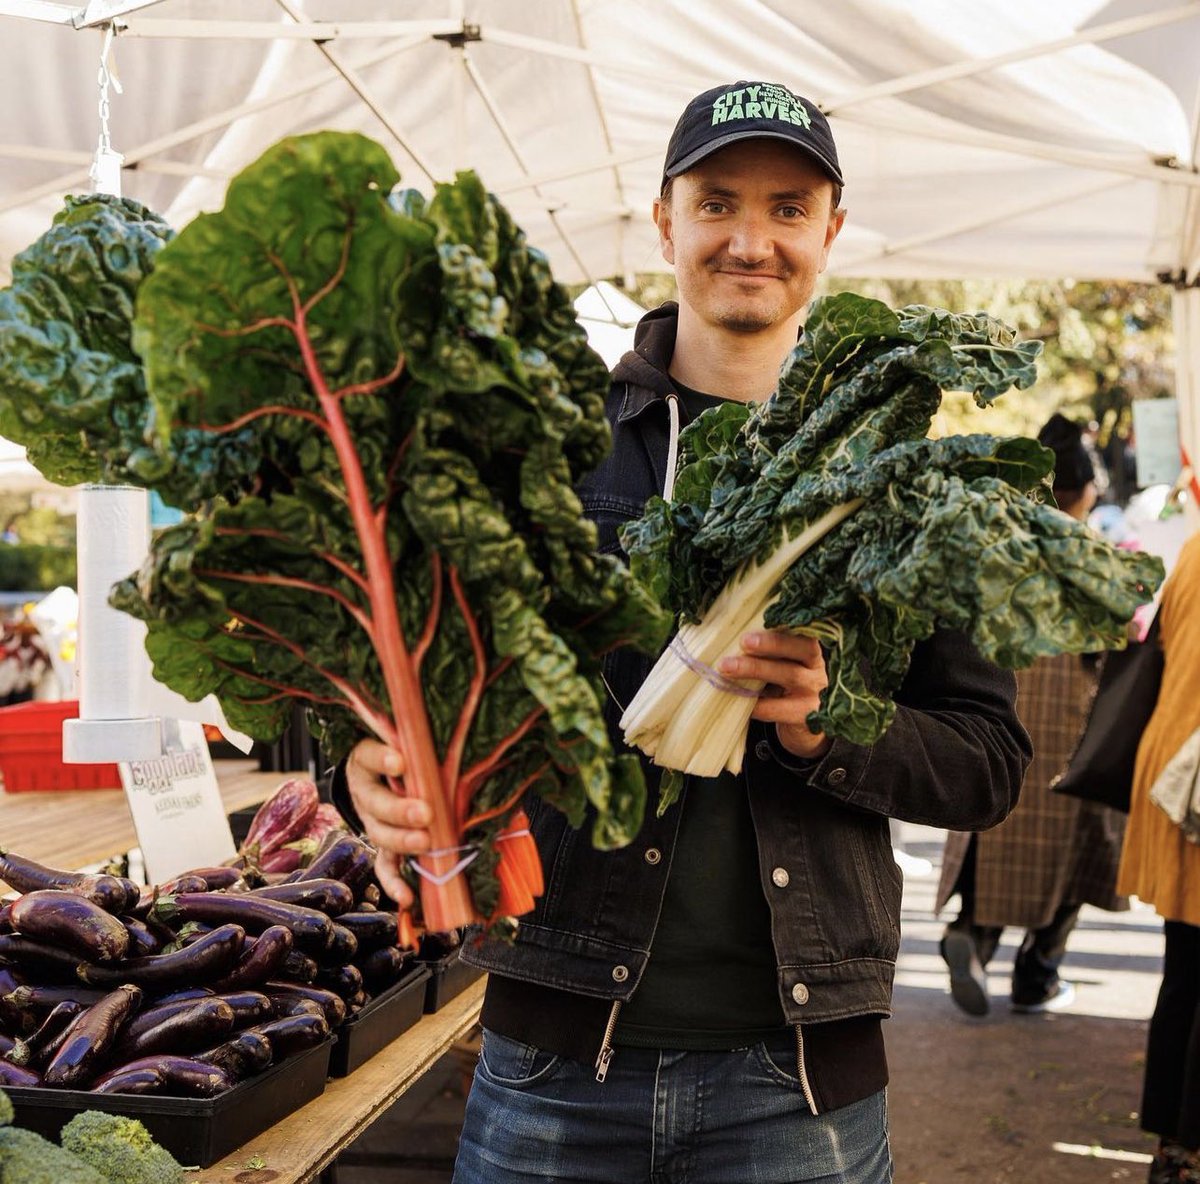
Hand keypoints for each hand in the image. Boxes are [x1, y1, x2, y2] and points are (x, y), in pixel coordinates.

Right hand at [345, 739, 431, 907]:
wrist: (382, 772)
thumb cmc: (404, 753)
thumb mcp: (408, 743)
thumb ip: (425, 745)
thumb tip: (467, 745)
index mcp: (366, 761)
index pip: (368, 755)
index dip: (382, 760)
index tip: (401, 763)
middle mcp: (366, 791)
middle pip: (375, 802)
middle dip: (400, 810)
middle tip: (425, 813)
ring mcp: (372, 820)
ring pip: (380, 834)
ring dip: (402, 841)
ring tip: (425, 843)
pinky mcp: (382, 844)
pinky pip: (384, 865)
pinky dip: (394, 882)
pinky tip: (406, 897)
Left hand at [717, 630, 832, 760]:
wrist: (803, 732)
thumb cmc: (785, 691)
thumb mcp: (783, 670)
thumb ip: (768, 656)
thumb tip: (729, 640)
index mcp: (811, 653)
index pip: (804, 633)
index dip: (786, 627)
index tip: (763, 619)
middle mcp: (817, 670)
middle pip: (800, 649)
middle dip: (770, 644)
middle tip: (743, 641)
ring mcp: (814, 694)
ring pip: (789, 675)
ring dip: (755, 669)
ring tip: (727, 667)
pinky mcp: (805, 717)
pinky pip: (778, 708)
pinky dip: (755, 703)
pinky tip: (735, 698)